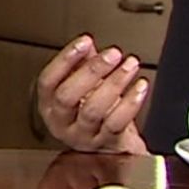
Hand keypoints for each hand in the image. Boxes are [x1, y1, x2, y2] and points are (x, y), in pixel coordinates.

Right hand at [35, 35, 149, 153]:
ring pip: (93, 109)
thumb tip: (86, 44)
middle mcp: (61, 122)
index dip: (64, 59)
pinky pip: (117, 123)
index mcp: (49, 105)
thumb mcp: (84, 87)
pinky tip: (140, 86)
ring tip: (130, 65)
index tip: (84, 42)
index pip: (48, 81)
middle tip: (112, 53)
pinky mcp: (106, 143)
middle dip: (91, 70)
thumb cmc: (96, 114)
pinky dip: (131, 102)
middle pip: (67, 96)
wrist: (114, 147)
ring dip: (114, 83)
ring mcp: (83, 135)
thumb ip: (82, 64)